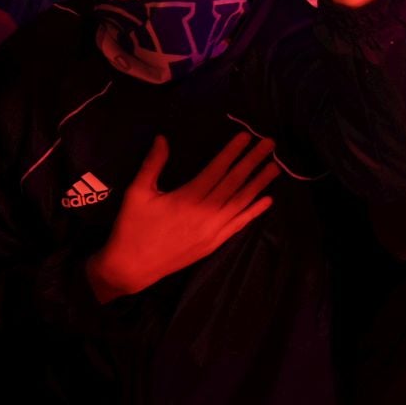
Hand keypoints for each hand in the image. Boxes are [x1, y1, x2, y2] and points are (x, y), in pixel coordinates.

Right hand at [85, 134, 279, 301]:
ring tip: (275, 166)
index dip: (232, 152)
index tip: (246, 136)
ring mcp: (212, 230)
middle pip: (234, 183)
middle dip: (252, 161)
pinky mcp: (214, 243)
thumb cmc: (132, 227)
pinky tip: (267, 200)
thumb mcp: (137, 193)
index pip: (216, 170)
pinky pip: (238, 225)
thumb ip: (152, 165)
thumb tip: (162, 138)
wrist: (130, 268)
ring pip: (241, 202)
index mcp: (186, 198)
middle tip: (270, 143)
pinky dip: (254, 212)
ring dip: (259, 183)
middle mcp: (204, 213)